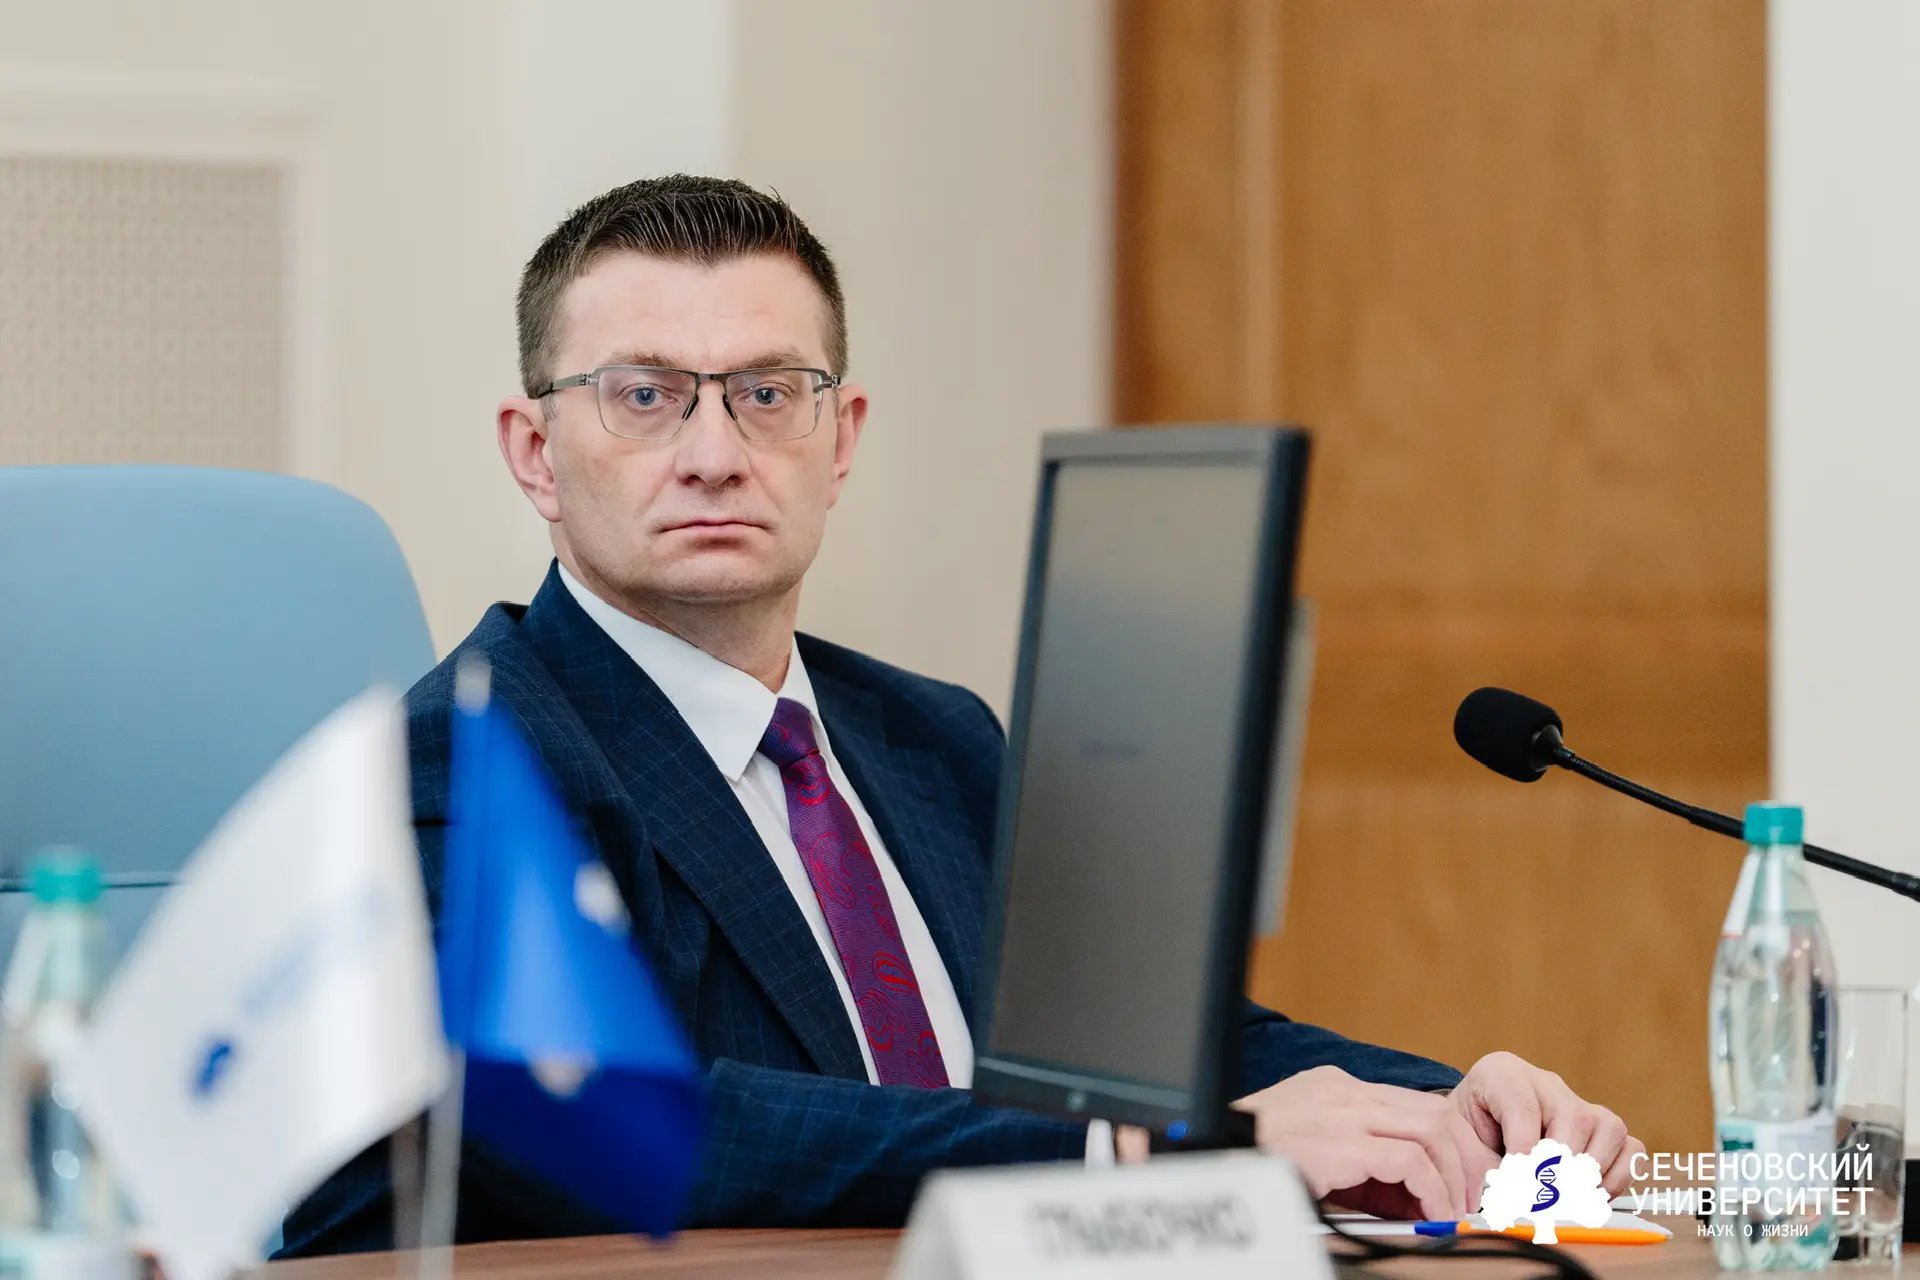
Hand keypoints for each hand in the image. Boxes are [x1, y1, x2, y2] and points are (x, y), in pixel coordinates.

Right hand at [1231, 1065, 1498, 1219]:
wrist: (1212, 1153)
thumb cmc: (1256, 1158)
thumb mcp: (1315, 1151)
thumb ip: (1359, 1159)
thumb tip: (1413, 1194)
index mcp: (1336, 1086)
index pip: (1415, 1104)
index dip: (1452, 1141)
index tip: (1470, 1173)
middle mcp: (1344, 1091)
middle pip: (1435, 1112)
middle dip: (1468, 1157)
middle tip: (1480, 1194)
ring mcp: (1343, 1113)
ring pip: (1432, 1131)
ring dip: (1456, 1176)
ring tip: (1458, 1210)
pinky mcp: (1341, 1143)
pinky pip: (1411, 1162)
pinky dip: (1432, 1190)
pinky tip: (1432, 1212)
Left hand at [1449, 1051, 1643, 1193]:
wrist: (1478, 1123)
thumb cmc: (1471, 1131)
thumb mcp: (1464, 1139)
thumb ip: (1487, 1163)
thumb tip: (1515, 1197)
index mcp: (1502, 1073)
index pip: (1523, 1108)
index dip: (1524, 1151)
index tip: (1520, 1184)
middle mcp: (1547, 1082)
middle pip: (1573, 1118)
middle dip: (1560, 1168)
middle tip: (1544, 1200)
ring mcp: (1580, 1102)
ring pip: (1608, 1129)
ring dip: (1589, 1172)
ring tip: (1564, 1197)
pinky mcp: (1605, 1128)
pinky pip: (1631, 1147)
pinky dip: (1616, 1177)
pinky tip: (1588, 1194)